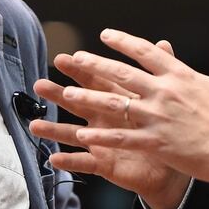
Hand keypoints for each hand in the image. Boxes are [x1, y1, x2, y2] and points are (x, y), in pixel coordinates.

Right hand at [30, 40, 191, 208]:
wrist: (172, 164)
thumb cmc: (164, 128)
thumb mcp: (162, 99)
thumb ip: (159, 71)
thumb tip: (163, 43)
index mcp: (116, 100)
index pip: (95, 80)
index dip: (80, 70)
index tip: (63, 58)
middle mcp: (103, 119)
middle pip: (77, 103)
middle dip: (58, 94)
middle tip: (40, 85)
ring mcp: (101, 141)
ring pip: (73, 133)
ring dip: (54, 129)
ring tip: (35, 125)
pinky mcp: (105, 163)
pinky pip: (85, 163)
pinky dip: (70, 161)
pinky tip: (54, 159)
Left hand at [61, 28, 208, 185]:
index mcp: (181, 75)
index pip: (147, 52)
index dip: (124, 41)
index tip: (105, 35)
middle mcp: (165, 92)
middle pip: (123, 74)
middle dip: (96, 65)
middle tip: (75, 59)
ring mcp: (158, 118)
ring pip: (116, 104)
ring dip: (90, 98)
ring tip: (68, 95)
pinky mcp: (156, 142)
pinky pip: (122, 138)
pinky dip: (102, 136)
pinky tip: (83, 134)